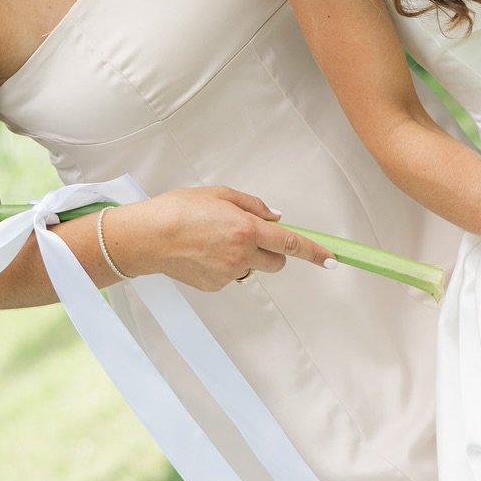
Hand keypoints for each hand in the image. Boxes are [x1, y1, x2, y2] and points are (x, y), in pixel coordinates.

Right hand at [104, 187, 335, 291]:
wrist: (147, 237)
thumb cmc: (179, 209)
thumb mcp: (220, 194)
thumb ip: (253, 205)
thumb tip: (276, 217)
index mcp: (247, 228)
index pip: (290, 243)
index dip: (315, 252)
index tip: (333, 259)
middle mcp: (241, 254)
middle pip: (276, 262)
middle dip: (273, 252)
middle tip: (251, 236)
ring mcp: (228, 274)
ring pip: (251, 268)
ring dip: (245, 257)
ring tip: (213, 241)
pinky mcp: (214, 286)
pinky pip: (231, 276)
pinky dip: (224, 266)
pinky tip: (203, 253)